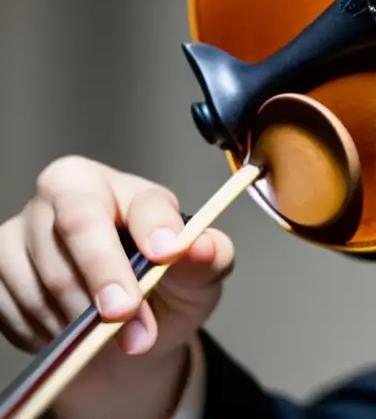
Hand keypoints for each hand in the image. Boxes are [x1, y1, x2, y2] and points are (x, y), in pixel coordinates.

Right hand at [0, 156, 234, 418]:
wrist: (121, 338)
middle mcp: (63, 195)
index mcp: (119, 185)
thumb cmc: (163, 291)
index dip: (150, 227)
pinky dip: (49, 330)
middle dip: (104, 275)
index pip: (136, 201)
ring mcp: (22, 231)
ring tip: (110, 333)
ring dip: (82, 318)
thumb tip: (202, 246)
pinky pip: (16, 306)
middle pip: (79, 226)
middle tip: (126, 315)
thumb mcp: (199, 276)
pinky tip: (72, 331)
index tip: (167, 254)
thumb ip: (209, 258)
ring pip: (48, 276)